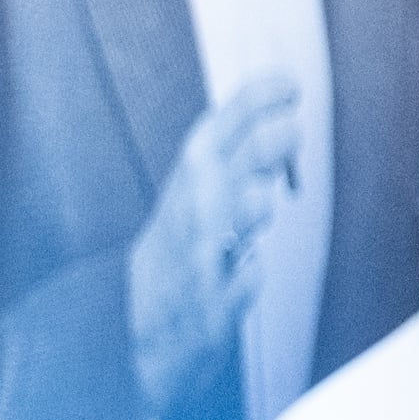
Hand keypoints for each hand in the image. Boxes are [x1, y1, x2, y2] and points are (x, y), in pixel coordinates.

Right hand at [126, 76, 302, 414]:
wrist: (129, 335)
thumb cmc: (176, 262)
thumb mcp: (197, 202)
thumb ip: (237, 161)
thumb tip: (280, 120)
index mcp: (187, 190)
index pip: (214, 136)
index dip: (246, 107)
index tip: (284, 84)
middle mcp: (186, 222)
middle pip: (215, 178)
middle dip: (249, 151)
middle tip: (289, 127)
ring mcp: (190, 267)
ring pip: (209, 236)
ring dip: (233, 214)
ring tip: (258, 198)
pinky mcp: (202, 315)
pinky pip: (220, 297)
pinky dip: (235, 283)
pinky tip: (249, 271)